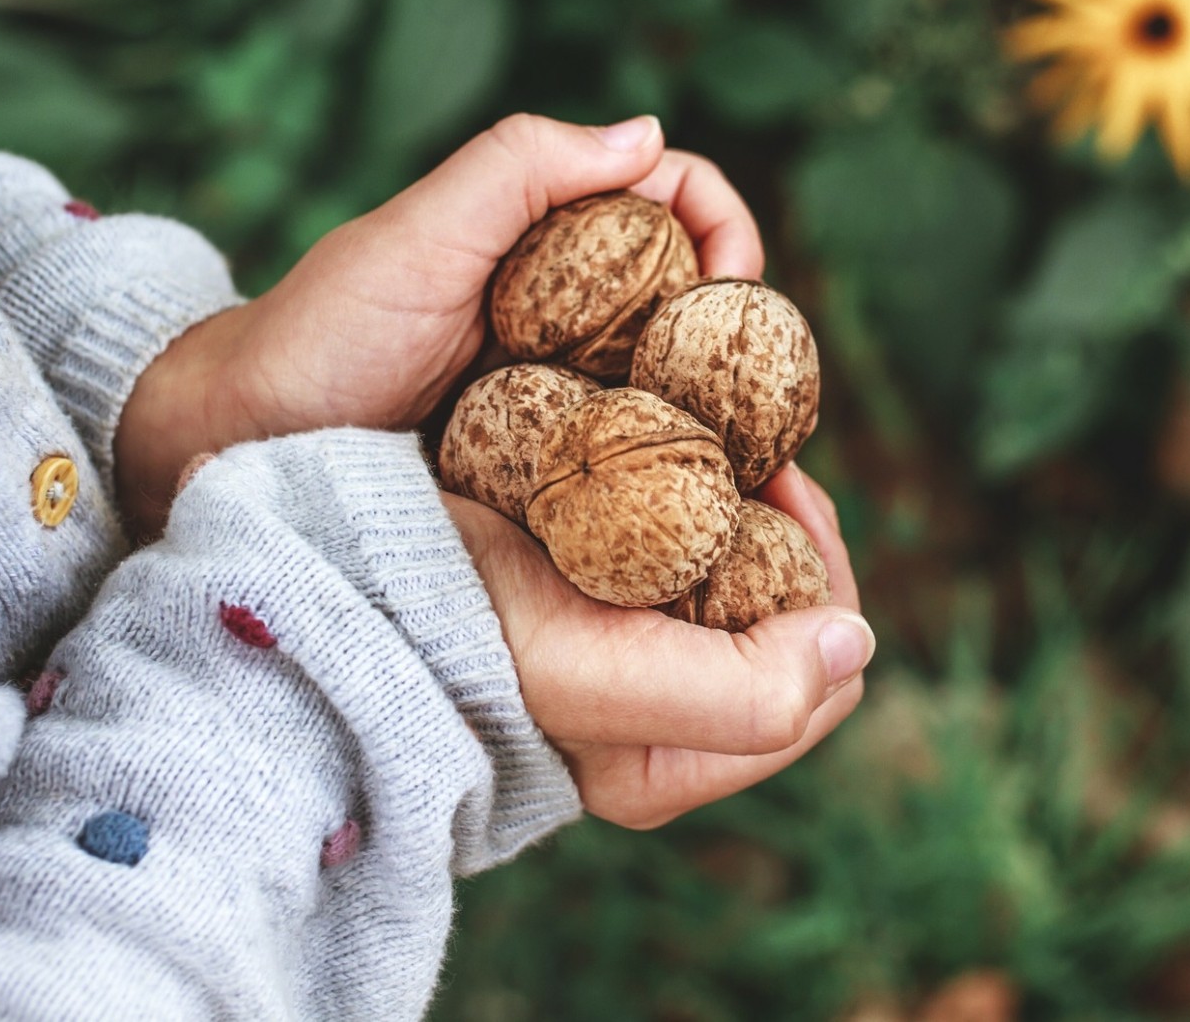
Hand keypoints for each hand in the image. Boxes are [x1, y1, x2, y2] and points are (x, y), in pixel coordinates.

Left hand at [117, 113, 759, 535]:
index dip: (727, 229)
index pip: (682, 203)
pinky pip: (643, 467)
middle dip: (745, 334)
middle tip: (753, 391)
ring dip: (726, 417)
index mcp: (555, 237)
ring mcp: (570, 394)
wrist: (244, 447)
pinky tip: (701, 507)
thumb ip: (522, 167)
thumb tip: (651, 133)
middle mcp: (576, 310)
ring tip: (745, 464)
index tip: (733, 285)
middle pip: (700, 300)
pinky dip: (682, 479)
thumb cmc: (323, 331)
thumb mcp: (420, 233)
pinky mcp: (559, 474)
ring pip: (685, 390)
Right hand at [442, 464, 871, 827]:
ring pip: (746, 563)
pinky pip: (686, 529)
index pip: (824, 678)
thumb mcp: (595, 683)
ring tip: (716, 429)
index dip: (823, 572)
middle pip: (794, 613)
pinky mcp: (590, 584)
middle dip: (792, 524)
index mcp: (670, 760)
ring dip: (749, 492)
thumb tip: (855, 646)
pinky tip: (666, 432)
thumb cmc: (455, 636)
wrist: (335, 574)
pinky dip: (695, 479)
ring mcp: (625, 644)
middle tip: (756, 449)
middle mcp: (658, 712)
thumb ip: (739, 695)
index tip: (778, 483)